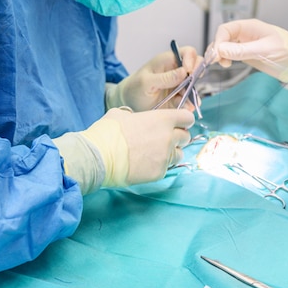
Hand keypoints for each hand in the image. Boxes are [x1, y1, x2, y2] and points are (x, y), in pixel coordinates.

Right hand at [53, 108, 193, 192]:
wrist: (99, 157)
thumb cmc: (108, 132)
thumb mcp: (120, 114)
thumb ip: (134, 115)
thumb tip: (132, 118)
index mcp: (162, 119)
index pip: (187, 118)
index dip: (183, 120)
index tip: (178, 123)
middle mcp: (168, 137)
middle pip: (185, 137)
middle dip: (177, 137)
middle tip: (163, 139)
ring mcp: (165, 157)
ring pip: (178, 154)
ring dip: (171, 153)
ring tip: (154, 153)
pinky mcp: (159, 173)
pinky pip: (165, 168)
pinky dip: (158, 166)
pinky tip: (144, 164)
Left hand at [105, 47, 201, 111]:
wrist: (128, 103)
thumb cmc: (134, 88)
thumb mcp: (146, 82)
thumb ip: (164, 78)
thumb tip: (183, 72)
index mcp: (168, 61)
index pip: (188, 53)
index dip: (192, 60)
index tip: (189, 72)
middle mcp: (176, 71)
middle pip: (196, 69)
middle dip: (195, 80)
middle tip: (189, 90)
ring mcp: (179, 85)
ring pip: (194, 88)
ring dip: (192, 96)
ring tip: (186, 104)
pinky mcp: (179, 98)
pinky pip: (189, 101)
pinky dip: (189, 105)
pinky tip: (185, 109)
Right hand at [213, 19, 287, 83]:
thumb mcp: (265, 50)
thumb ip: (242, 51)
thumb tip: (221, 50)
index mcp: (250, 27)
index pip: (226, 29)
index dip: (219, 41)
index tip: (217, 55)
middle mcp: (245, 34)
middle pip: (222, 37)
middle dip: (216, 48)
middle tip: (217, 61)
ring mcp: (245, 44)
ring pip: (224, 46)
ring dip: (219, 54)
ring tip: (224, 64)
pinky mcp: (246, 55)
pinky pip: (230, 54)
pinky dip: (224, 59)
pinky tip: (226, 64)